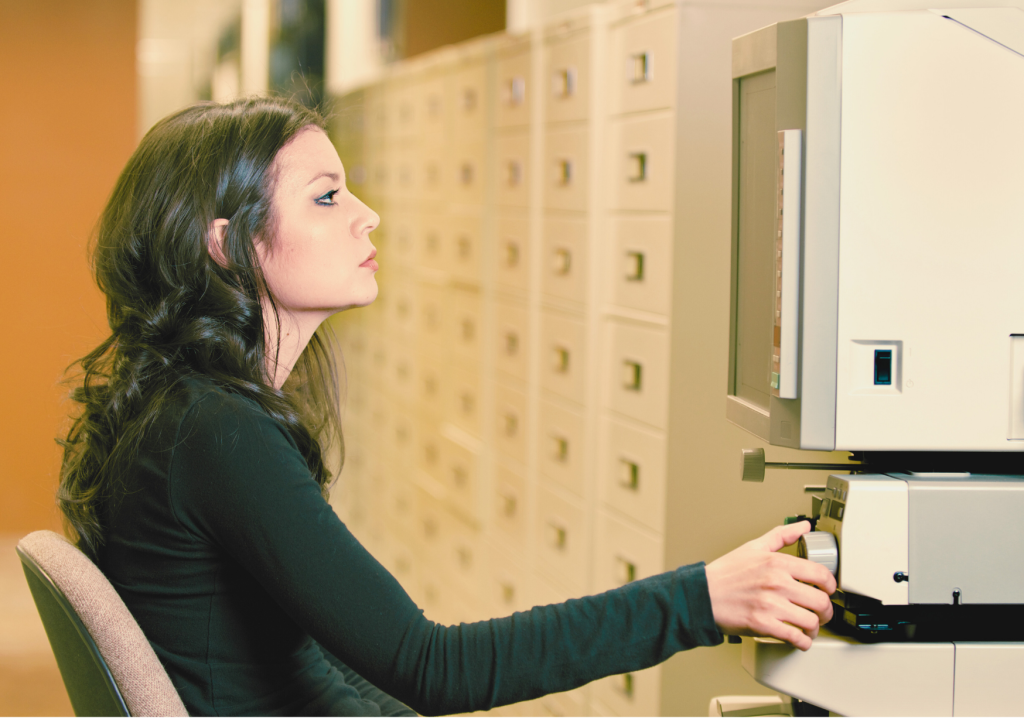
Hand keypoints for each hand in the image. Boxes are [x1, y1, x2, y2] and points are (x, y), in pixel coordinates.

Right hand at [705, 521, 836, 650]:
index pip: (820, 574)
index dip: (831, 585)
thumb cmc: (725, 574)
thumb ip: (781, 536)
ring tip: (810, 628)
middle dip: (827, 611)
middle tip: (823, 613)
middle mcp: (776, 583)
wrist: (702, 595)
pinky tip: (800, 640)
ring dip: (815, 629)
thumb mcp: (753, 547)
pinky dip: (802, 643)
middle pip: (821, 601)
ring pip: (811, 622)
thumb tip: (803, 526)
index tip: (829, 590)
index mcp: (777, 563)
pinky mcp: (763, 625)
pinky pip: (795, 638)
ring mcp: (770, 605)